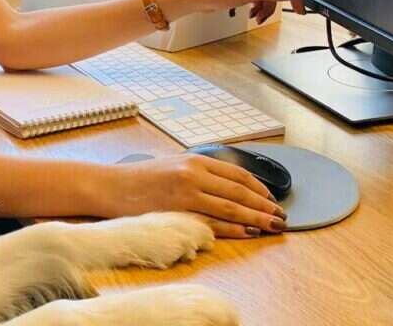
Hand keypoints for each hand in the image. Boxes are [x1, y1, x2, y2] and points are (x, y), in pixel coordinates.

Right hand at [93, 154, 287, 238]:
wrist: (110, 186)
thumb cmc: (140, 178)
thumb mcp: (174, 165)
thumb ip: (200, 172)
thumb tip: (229, 185)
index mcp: (195, 159)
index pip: (237, 173)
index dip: (260, 187)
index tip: (273, 199)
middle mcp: (193, 172)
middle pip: (239, 191)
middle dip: (264, 205)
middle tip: (282, 216)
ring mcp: (186, 192)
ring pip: (231, 207)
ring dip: (256, 218)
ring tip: (273, 226)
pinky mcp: (178, 211)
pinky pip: (213, 222)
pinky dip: (234, 228)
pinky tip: (248, 232)